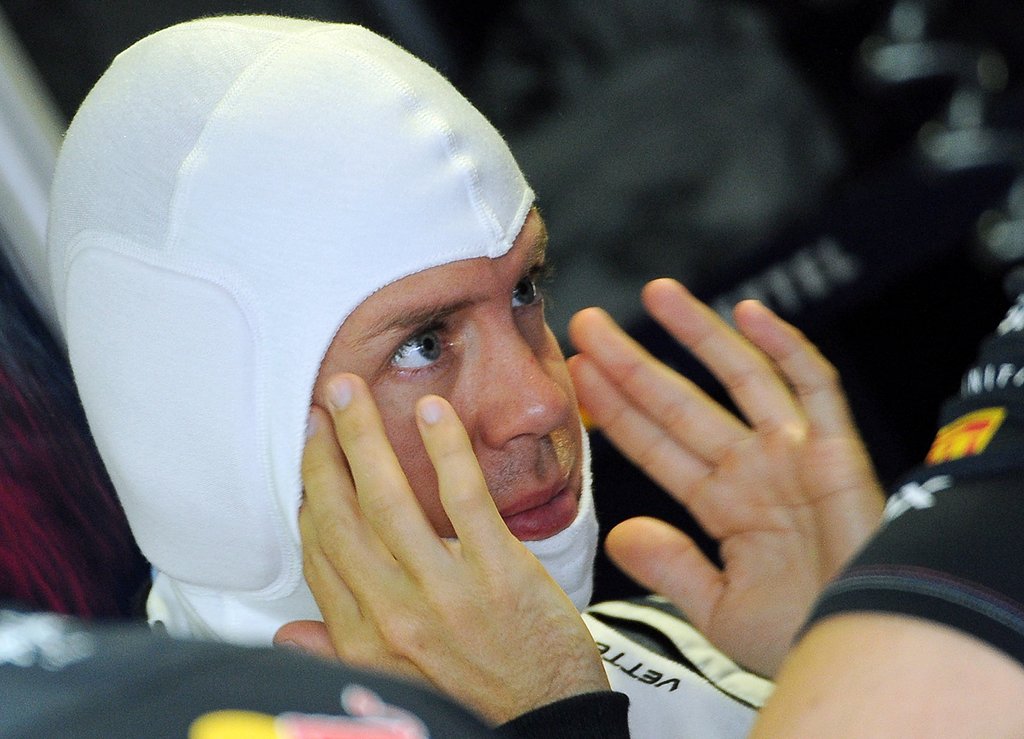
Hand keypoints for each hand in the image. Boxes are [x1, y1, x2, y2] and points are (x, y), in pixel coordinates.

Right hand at [274, 374, 608, 724]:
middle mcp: (395, 615)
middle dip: (323, 454)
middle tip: (321, 404)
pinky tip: (431, 412)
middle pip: (342, 518)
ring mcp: (447, 592)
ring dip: (364, 438)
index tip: (310, 459)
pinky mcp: (500, 574)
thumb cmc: (476, 697)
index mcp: (366, 640)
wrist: (549, 726)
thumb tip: (286, 635)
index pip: (321, 554)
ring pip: (389, 500)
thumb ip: (339, 653)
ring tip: (350, 391)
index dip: (310, 498)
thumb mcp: (395, 688)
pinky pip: (463, 500)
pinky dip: (445, 450)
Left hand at [567, 279, 884, 675]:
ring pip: (740, 379)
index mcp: (725, 505)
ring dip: (698, 335)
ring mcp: (793, 455)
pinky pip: (813, 388)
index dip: (617, 412)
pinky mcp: (837, 450)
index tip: (578, 379)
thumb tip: (619, 535)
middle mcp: (754, 469)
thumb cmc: (803, 636)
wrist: (866, 651)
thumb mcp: (720, 608)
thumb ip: (671, 568)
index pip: (657, 446)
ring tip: (656, 293)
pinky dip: (785, 349)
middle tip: (588, 325)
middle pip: (680, 404)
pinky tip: (749, 314)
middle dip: (634, 365)